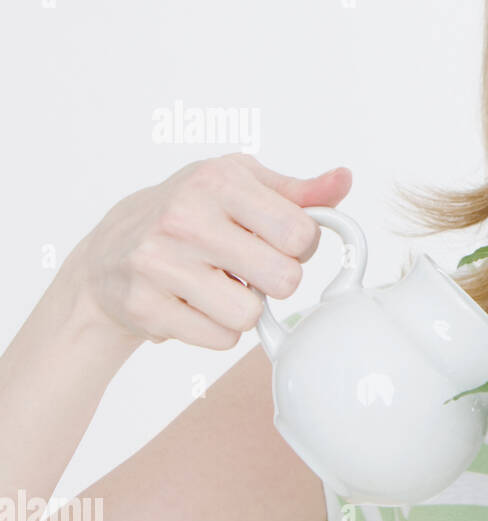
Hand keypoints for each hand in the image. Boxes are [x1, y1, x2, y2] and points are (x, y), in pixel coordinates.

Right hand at [69, 154, 351, 350]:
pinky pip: (222, 340)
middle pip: (284, 280)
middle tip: (249, 268)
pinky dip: (218, 328)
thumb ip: (299, 192)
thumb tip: (344, 180)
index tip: (277, 241)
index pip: (300, 233)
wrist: (110, 251)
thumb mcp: (241, 185)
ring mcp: (159, 262)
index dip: (300, 246)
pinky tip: (195, 302)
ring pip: (251, 315)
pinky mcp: (146, 305)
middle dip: (276, 280)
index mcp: (218, 182)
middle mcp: (185, 217)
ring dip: (246, 308)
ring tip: (220, 285)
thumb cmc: (191, 212)